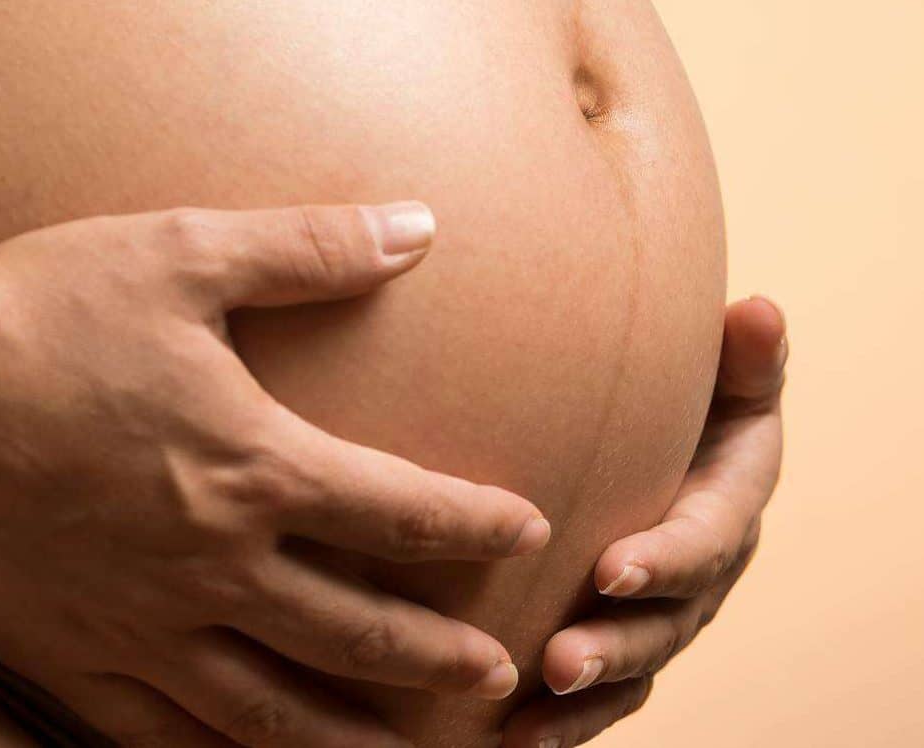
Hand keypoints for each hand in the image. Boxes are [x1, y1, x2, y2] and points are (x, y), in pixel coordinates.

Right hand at [0, 202, 551, 746]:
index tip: (524, 527)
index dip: (473, 522)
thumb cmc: (37, 311)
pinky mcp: (67, 652)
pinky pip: (155, 729)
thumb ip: (310, 248)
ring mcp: (138, 623)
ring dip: (346, 737)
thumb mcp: (183, 254)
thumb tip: (417, 226)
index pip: (398, 511)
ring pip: (267, 708)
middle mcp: (209, 563)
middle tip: (499, 678)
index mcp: (249, 467)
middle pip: (355, 631)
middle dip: (437, 658)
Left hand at [502, 297, 786, 747]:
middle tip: (561, 660)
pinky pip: (601, 694)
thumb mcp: (727, 381)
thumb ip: (744, 360)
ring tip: (526, 723)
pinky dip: (561, 724)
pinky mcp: (624, 638)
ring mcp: (664, 613)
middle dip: (616, 644)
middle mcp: (702, 571)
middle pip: (667, 621)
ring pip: (633, 669)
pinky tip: (506, 742)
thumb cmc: (691, 403)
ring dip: (583, 700)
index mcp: (728, 503)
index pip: (705, 537)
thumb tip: (759, 311)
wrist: (664, 444)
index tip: (613, 568)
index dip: (668, 558)